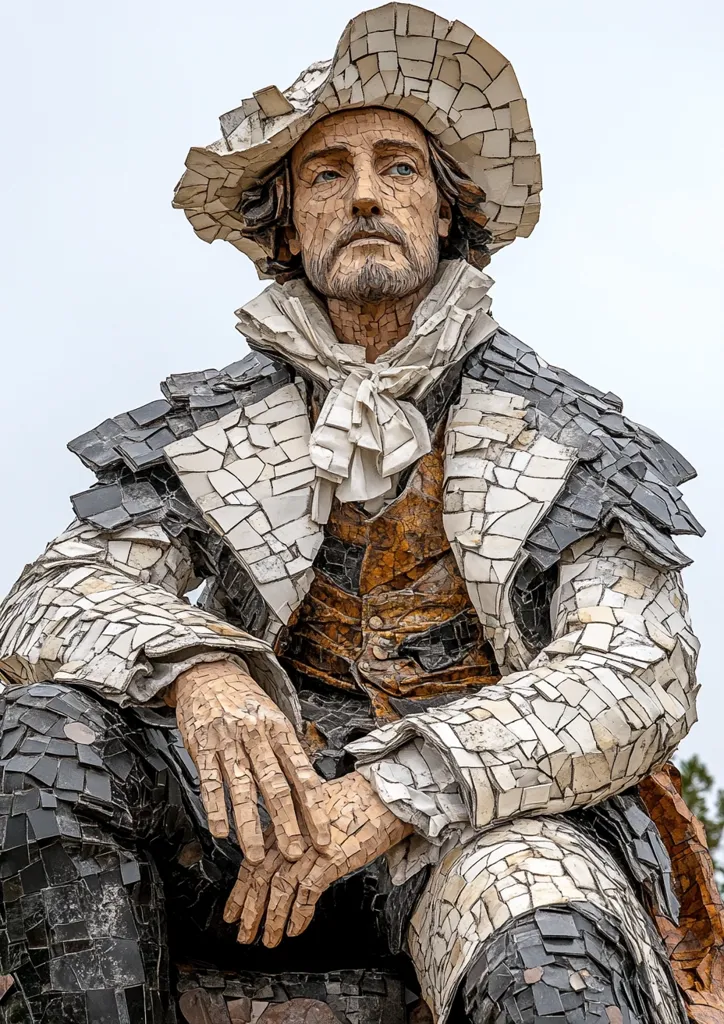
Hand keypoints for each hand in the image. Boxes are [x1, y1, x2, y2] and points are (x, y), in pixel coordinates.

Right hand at [170, 660, 331, 864]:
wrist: (208, 670)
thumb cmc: (244, 699)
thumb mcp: (274, 716)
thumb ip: (288, 751)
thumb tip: (310, 789)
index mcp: (280, 730)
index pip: (303, 775)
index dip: (314, 810)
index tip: (323, 838)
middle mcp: (257, 736)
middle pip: (275, 786)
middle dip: (286, 824)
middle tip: (294, 854)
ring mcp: (229, 741)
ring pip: (242, 788)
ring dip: (249, 826)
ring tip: (255, 855)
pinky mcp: (202, 746)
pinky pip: (209, 781)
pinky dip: (215, 808)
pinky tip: (221, 831)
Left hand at [223, 770, 412, 945]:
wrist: (382, 797)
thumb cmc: (352, 804)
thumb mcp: (312, 814)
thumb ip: (293, 834)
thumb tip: (280, 862)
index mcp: (284, 823)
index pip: (252, 861)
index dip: (240, 891)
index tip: (232, 912)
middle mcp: (292, 835)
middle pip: (260, 877)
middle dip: (249, 910)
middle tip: (243, 934)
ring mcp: (310, 848)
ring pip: (280, 888)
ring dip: (271, 919)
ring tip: (267, 940)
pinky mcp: (331, 859)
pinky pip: (307, 892)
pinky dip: (299, 915)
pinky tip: (294, 930)